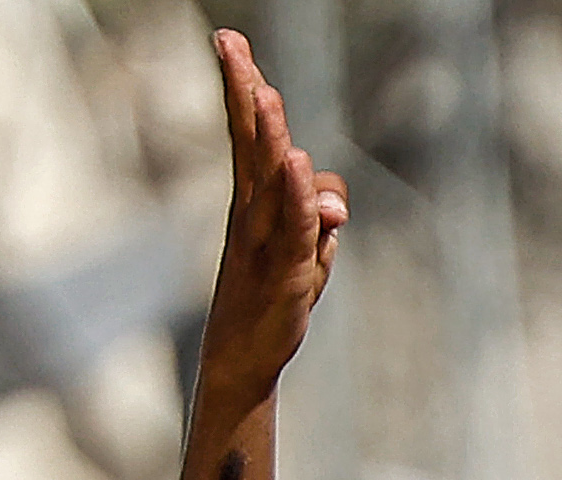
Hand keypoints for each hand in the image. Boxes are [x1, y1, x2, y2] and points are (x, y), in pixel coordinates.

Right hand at [196, 32, 347, 422]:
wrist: (243, 357)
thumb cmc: (273, 291)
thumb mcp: (307, 244)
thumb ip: (320, 210)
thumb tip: (335, 206)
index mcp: (253, 197)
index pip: (246, 133)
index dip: (240, 87)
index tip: (227, 40)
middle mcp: (251, 210)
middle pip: (249, 142)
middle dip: (242, 92)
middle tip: (230, 45)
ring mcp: (263, 241)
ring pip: (267, 179)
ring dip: (268, 137)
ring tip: (265, 94)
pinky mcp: (284, 272)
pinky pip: (292, 228)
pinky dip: (296, 196)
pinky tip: (296, 163)